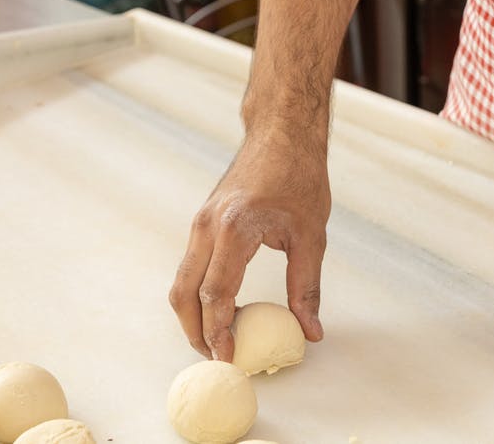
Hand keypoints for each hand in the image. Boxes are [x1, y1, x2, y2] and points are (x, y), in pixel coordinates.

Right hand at [168, 131, 328, 359]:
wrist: (282, 135)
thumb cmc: (299, 177)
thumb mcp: (311, 236)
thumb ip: (306, 287)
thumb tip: (311, 331)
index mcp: (234, 229)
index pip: (216, 294)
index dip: (219, 332)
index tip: (229, 358)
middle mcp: (208, 227)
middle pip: (184, 293)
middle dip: (196, 332)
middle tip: (217, 358)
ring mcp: (200, 223)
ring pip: (182, 281)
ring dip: (194, 314)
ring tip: (219, 339)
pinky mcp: (202, 221)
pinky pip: (190, 266)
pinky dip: (198, 293)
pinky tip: (222, 308)